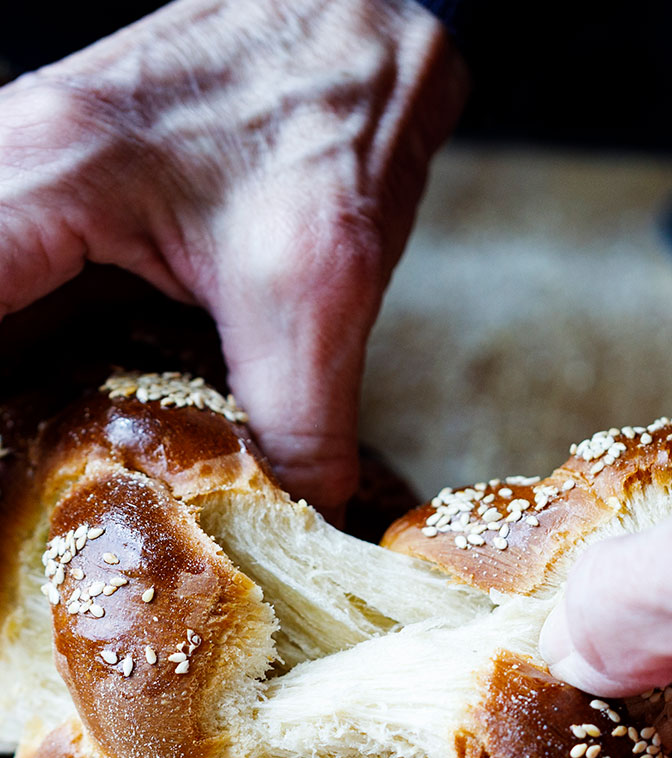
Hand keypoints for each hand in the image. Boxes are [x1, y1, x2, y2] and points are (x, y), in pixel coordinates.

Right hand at [0, 0, 466, 513]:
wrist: (360, 28)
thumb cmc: (328, 113)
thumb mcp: (318, 285)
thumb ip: (302, 420)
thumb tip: (300, 518)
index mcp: (46, 179)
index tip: (8, 475)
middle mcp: (16, 175)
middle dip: (0, 413)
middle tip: (28, 495)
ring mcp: (34, 189)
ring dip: (15, 389)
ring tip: (38, 470)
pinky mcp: (68, 210)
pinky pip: (22, 297)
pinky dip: (35, 364)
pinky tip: (71, 423)